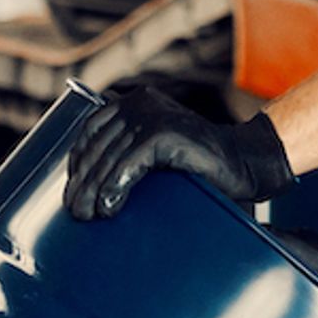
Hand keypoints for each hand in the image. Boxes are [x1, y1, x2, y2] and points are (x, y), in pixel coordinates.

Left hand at [65, 90, 292, 220]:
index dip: (77, 161)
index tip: (72, 189)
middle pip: (97, 146)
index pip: (91, 130)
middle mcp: (140, 102)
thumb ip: (127, 154)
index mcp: (134, 102)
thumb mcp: (154, 154)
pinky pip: (130, 162)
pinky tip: (109, 207)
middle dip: (83, 182)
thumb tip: (86, 186)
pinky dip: (116, 187)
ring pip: (110, 156)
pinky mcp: (164, 132)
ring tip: (88, 216)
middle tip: (75, 212)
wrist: (245, 163)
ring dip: (95, 190)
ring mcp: (153, 114)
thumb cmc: (198, 167)